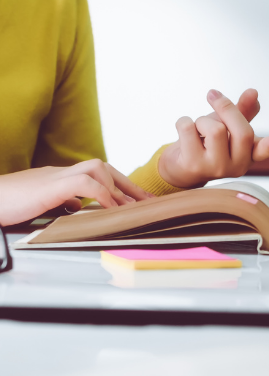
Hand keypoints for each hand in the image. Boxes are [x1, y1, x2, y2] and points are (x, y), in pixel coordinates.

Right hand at [0, 160, 150, 226]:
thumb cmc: (8, 204)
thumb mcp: (41, 205)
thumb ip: (61, 202)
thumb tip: (78, 207)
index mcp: (61, 177)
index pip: (98, 174)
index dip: (120, 186)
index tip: (138, 201)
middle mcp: (61, 172)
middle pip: (103, 167)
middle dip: (128, 185)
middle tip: (148, 202)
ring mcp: (55, 177)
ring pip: (97, 168)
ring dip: (117, 188)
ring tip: (130, 207)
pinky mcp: (49, 186)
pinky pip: (84, 183)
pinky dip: (102, 194)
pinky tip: (110, 208)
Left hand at [158, 89, 268, 187]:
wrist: (181, 168)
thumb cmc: (207, 144)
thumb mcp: (227, 127)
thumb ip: (242, 111)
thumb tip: (253, 92)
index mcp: (249, 155)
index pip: (263, 151)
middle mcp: (237, 166)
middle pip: (241, 130)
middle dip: (225, 106)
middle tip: (212, 94)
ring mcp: (215, 169)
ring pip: (215, 129)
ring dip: (201, 120)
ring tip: (198, 129)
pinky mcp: (193, 166)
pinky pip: (188, 127)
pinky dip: (183, 122)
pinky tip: (185, 134)